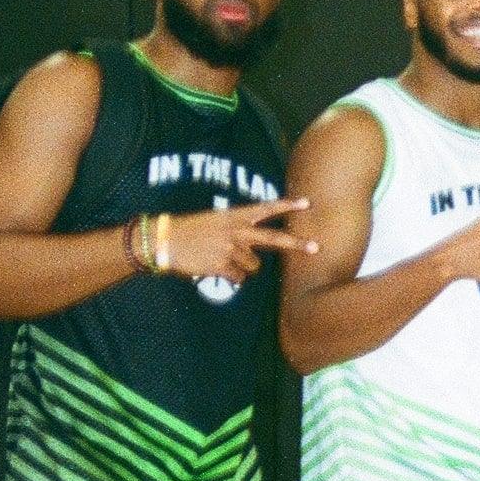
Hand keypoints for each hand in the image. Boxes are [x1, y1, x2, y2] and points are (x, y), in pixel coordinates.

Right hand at [159, 195, 314, 280]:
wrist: (163, 241)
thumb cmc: (189, 231)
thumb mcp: (215, 221)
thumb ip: (238, 231)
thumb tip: (257, 249)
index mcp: (234, 216)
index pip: (266, 208)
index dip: (287, 205)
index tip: (306, 202)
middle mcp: (236, 231)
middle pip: (274, 238)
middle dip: (296, 244)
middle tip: (316, 247)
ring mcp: (231, 249)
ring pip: (253, 266)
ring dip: (243, 267)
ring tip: (222, 260)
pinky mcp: (222, 266)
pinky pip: (238, 278)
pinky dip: (230, 277)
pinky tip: (215, 269)